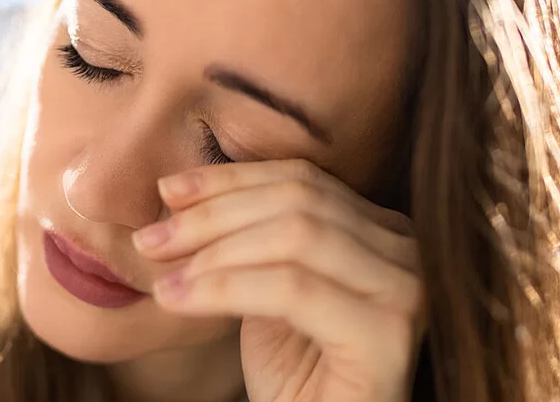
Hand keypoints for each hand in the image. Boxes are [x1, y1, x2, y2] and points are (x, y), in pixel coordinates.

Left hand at [133, 159, 426, 401]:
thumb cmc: (296, 379)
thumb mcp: (265, 294)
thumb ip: (245, 242)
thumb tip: (177, 192)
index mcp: (384, 232)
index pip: (302, 181)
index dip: (230, 181)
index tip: (167, 190)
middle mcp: (408, 253)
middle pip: (299, 201)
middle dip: (214, 215)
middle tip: (151, 240)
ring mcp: (406, 292)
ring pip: (297, 236)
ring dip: (214, 252)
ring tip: (164, 277)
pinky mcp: (387, 336)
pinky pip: (293, 290)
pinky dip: (225, 289)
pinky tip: (180, 301)